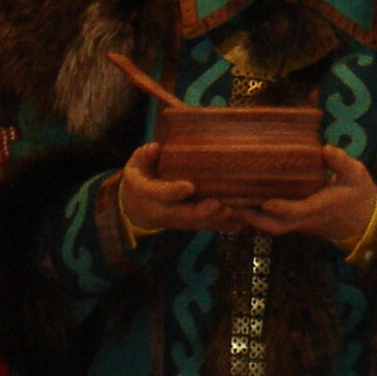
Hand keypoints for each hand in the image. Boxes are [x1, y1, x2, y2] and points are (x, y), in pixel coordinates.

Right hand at [117, 141, 246, 236]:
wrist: (137, 209)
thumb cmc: (140, 180)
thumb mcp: (135, 166)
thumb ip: (144, 157)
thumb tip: (155, 148)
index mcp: (148, 194)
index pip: (161, 193)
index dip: (174, 191)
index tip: (189, 187)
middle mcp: (165, 211)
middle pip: (184, 214)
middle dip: (202, 211)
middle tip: (218, 204)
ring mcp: (179, 220)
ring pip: (198, 223)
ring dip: (217, 219)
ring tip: (235, 211)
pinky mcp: (190, 224)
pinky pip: (207, 226)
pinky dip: (223, 226)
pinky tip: (240, 222)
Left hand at [238, 145, 376, 248]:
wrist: (364, 221)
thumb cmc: (359, 194)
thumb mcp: (357, 175)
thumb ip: (342, 163)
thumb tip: (327, 149)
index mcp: (321, 207)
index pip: (299, 211)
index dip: (282, 208)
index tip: (265, 202)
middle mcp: (307, 219)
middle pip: (277, 226)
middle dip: (254, 219)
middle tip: (232, 206)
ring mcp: (300, 223)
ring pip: (272, 227)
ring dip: (250, 218)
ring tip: (228, 203)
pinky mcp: (296, 222)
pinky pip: (274, 223)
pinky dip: (256, 217)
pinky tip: (241, 203)